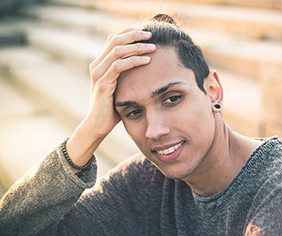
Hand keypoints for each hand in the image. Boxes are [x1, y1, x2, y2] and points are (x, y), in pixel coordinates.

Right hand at [66, 28, 155, 166]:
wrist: (98, 125)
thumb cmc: (112, 107)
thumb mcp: (121, 87)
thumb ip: (127, 75)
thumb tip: (145, 65)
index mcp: (101, 63)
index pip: (114, 39)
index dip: (129, 32)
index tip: (146, 32)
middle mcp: (97, 65)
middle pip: (115, 39)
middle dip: (134, 34)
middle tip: (151, 34)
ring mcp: (98, 73)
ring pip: (117, 50)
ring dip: (137, 46)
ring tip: (152, 47)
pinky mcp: (102, 83)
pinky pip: (118, 66)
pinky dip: (133, 61)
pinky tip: (147, 60)